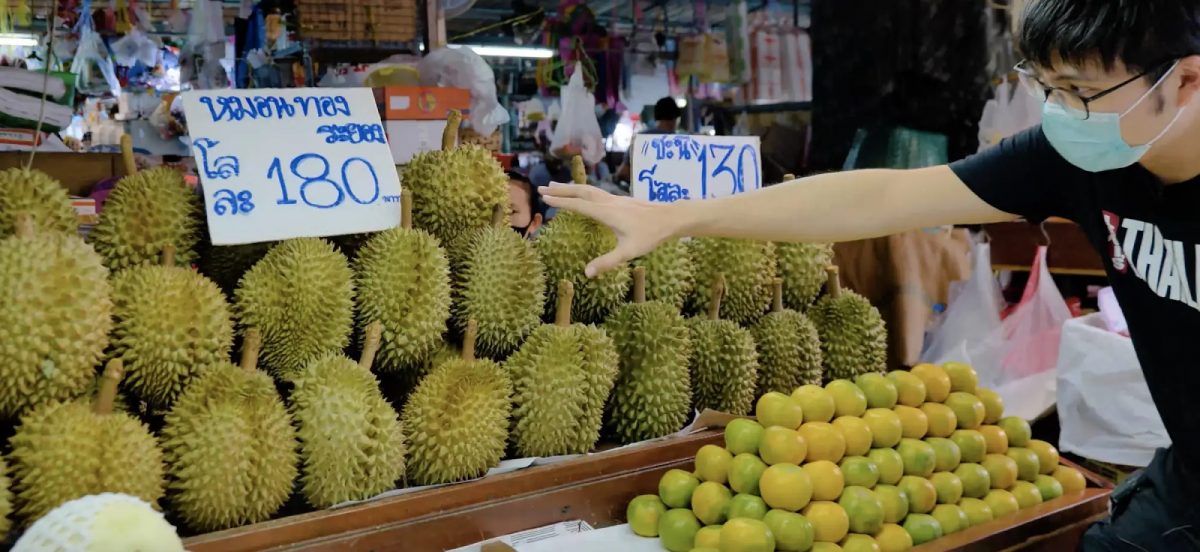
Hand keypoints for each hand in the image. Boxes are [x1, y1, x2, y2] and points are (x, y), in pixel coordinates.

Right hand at [540, 183, 679, 277]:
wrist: (670, 218)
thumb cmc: (650, 235)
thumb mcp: (628, 252)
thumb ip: (607, 262)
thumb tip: (586, 273)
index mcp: (607, 213)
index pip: (578, 205)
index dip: (561, 202)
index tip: (544, 198)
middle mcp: (608, 202)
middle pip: (580, 192)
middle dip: (561, 190)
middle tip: (542, 188)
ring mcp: (614, 199)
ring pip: (588, 189)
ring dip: (571, 187)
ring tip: (556, 186)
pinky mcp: (620, 200)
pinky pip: (596, 192)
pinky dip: (582, 190)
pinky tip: (581, 194)